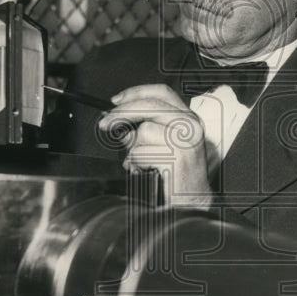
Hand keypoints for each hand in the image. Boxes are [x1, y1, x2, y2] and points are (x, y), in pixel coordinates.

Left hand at [97, 84, 213, 207]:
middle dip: (121, 113)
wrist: (191, 203)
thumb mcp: (161, 144)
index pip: (162, 92)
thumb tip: (117, 120)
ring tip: (143, 162)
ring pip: (143, 132)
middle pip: (149, 106)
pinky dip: (137, 164)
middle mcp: (191, 125)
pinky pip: (141, 153)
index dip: (136, 92)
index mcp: (189, 118)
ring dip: (135, 150)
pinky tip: (145, 171)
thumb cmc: (175, 174)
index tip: (116, 100)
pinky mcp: (176, 157)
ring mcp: (185, 141)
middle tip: (105, 124)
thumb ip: (144, 129)